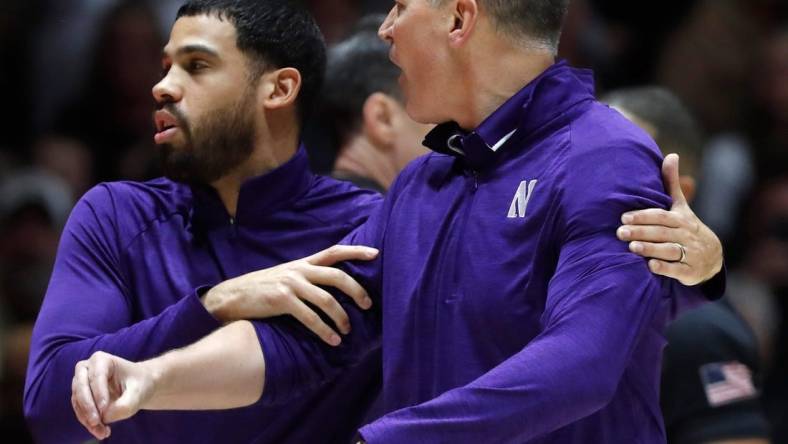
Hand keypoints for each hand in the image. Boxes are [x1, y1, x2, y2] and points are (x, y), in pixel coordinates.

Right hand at [72, 352, 155, 440]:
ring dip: (87, 418)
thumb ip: (124, 404)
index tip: (104, 408)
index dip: (99, 393)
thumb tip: (105, 416)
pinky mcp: (80, 396)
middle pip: (81, 387)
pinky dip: (88, 422)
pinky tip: (100, 431)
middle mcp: (86, 368)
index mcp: (101, 360)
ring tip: (102, 432)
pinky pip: (79, 410)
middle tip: (96, 421)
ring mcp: (80, 382)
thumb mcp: (138, 393)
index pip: (97, 376)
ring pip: (77, 401)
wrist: (138, 386)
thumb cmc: (139, 384)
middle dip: (88, 406)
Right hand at [202, 245, 377, 345]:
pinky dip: (325, 330)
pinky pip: (310, 317)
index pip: (334, 252)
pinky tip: (333, 340)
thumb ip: (307, 277)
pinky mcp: (282, 300)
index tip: (375, 253)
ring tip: (348, 330)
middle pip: (338, 276)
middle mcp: (299, 270)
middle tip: (368, 305)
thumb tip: (331, 288)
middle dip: (357, 290)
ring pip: (327, 299)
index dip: (356, 251)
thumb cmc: (262, 289)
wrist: (231, 296)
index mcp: (302, 263)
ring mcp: (291, 284)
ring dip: (342, 317)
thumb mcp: (286, 275)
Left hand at [617, 154, 722, 285]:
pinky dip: (665, 268)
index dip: (643, 216)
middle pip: (662, 232)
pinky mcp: (690, 271)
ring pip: (669, 250)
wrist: (712, 256)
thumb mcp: (681, 206)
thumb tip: (671, 155)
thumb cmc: (687, 227)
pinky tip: (650, 266)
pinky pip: (677, 269)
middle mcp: (686, 235)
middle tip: (619, 232)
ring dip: (650, 248)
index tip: (624, 217)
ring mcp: (689, 253)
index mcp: (680, 219)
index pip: (661, 216)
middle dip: (641, 232)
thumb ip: (672, 183)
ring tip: (631, 247)